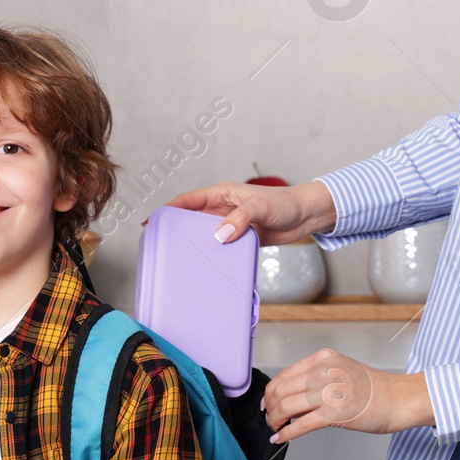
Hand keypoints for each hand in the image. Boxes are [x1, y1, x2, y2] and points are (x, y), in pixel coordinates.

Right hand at [161, 180, 336, 245]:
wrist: (306, 216)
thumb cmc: (285, 203)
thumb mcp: (261, 207)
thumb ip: (240, 219)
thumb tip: (220, 235)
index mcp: (222, 194)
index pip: (188, 200)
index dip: (169, 209)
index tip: (153, 221)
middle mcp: (223, 208)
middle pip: (192, 219)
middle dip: (177, 229)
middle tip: (162, 244)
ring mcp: (231, 224)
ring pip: (205, 235)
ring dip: (196, 245)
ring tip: (181, 258)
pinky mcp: (240, 239)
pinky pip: (221, 247)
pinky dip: (213, 255)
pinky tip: (207, 265)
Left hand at [261, 348, 434, 441]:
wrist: (399, 399)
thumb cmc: (375, 388)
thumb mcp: (341, 370)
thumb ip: (317, 377)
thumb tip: (291, 394)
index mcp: (323, 359)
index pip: (284, 375)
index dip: (271, 392)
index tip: (267, 403)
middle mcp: (323, 372)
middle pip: (280, 390)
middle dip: (270, 408)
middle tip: (270, 419)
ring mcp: (329, 392)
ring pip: (286, 407)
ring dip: (275, 421)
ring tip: (275, 428)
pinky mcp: (334, 413)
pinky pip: (300, 425)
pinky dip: (286, 433)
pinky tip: (281, 438)